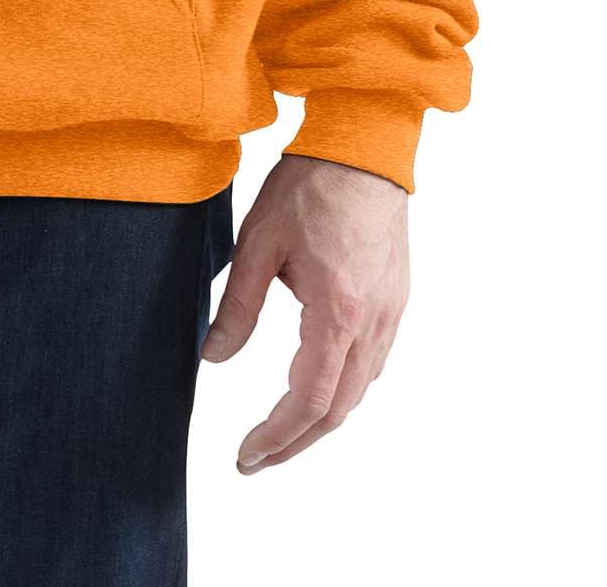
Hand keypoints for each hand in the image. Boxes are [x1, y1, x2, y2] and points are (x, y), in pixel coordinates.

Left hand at [200, 154, 408, 471]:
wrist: (363, 148)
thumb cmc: (309, 187)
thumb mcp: (258, 244)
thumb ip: (237, 307)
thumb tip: (213, 358)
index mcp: (337, 312)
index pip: (309, 400)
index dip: (277, 437)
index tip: (246, 456)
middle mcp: (372, 323)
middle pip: (338, 409)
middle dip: (296, 442)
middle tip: (256, 459)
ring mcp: (389, 314)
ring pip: (358, 390)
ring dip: (320, 419)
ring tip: (279, 432)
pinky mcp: (394, 300)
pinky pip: (371, 363)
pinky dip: (341, 388)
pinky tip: (315, 386)